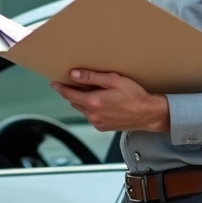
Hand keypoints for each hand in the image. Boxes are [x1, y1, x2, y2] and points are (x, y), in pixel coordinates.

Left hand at [51, 69, 168, 132]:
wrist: (147, 114)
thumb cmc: (134, 95)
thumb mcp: (114, 80)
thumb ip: (92, 77)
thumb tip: (74, 75)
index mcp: (93, 102)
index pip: (70, 94)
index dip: (60, 88)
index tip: (54, 83)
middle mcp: (93, 115)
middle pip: (74, 101)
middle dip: (73, 92)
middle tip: (75, 82)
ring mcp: (97, 123)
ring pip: (82, 109)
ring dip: (83, 100)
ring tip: (92, 91)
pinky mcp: (102, 127)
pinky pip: (91, 116)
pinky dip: (91, 108)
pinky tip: (102, 102)